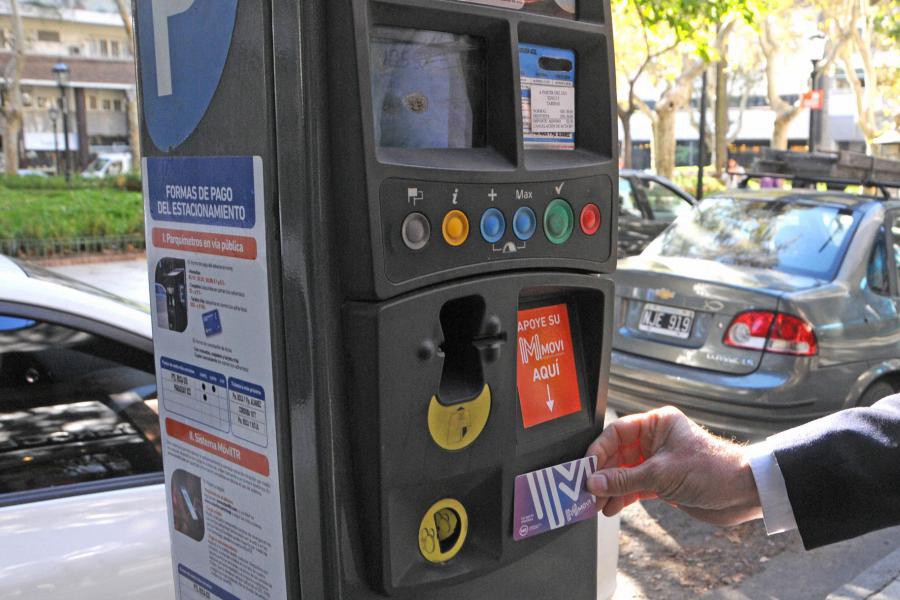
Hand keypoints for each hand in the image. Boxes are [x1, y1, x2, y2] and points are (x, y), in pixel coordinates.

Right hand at [585, 406, 762, 525]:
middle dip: (603, 474)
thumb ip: (624, 479)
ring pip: (625, 473)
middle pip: (618, 454)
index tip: (586, 469)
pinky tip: (612, 507)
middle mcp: (656, 440)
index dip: (599, 451)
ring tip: (597, 504)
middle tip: (588, 491)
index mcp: (657, 423)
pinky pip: (635, 487)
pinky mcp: (664, 482)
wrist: (744, 492)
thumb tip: (594, 482)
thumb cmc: (712, 469)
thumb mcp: (661, 473)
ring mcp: (659, 462)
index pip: (617, 432)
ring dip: (611, 489)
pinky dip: (623, 497)